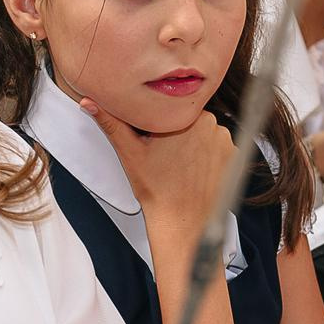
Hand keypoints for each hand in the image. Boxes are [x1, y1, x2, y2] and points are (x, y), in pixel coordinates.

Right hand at [78, 96, 233, 235]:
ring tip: (180, 164)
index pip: (174, 108)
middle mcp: (212, 124)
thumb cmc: (156, 189)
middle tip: (165, 154)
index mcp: (186, 116)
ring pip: (206, 132)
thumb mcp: (129, 153)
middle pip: (190, 119)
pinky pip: (220, 147)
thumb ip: (111, 123)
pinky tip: (195, 170)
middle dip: (179, 131)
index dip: (162, 124)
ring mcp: (226, 141)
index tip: (156, 140)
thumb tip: (89, 102)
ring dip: (196, 142)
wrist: (182, 221)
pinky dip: (209, 155)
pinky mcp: (234, 156)